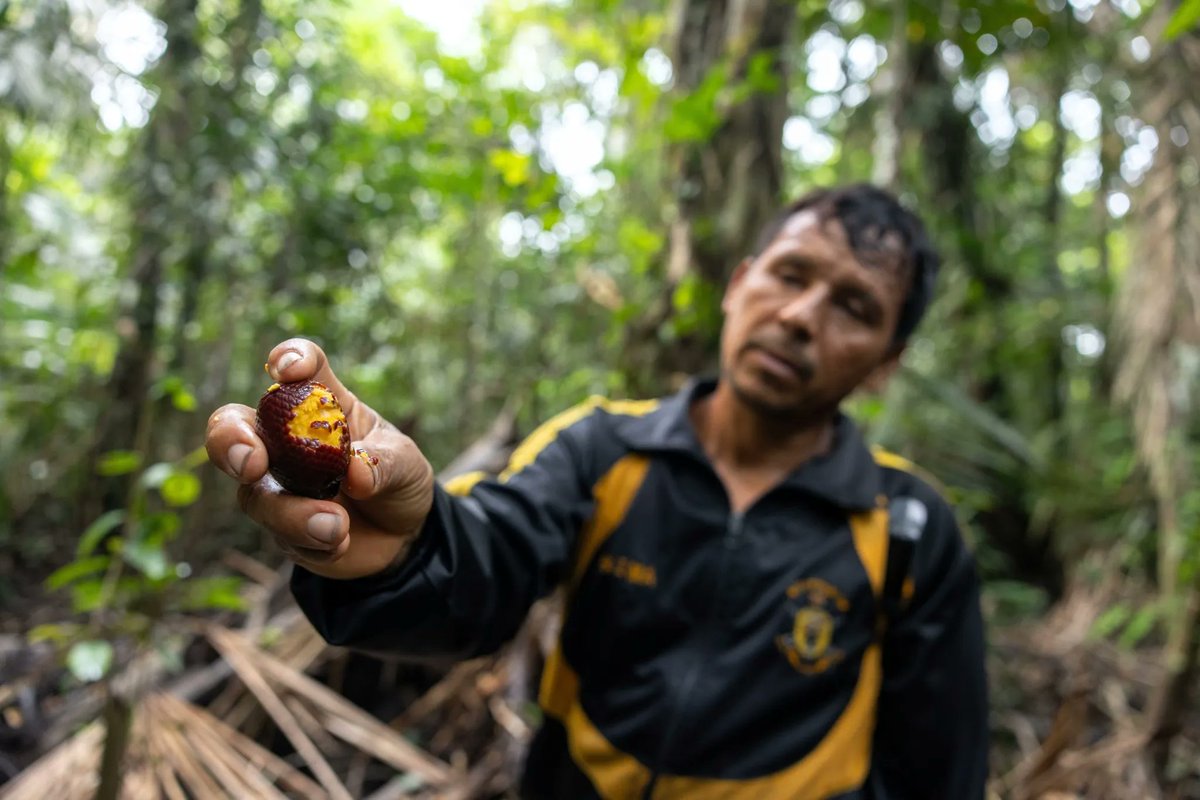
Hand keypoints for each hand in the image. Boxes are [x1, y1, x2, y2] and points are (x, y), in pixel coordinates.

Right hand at [205, 338, 434, 578]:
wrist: (404, 536)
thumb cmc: (398, 480)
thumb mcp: (405, 463)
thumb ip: (383, 463)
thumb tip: (355, 472)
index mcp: (323, 404)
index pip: (301, 369)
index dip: (289, 359)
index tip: (287, 369)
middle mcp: (288, 439)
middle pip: (234, 426)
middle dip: (230, 440)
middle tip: (252, 462)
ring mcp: (279, 484)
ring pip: (256, 495)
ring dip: (292, 513)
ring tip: (336, 526)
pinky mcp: (282, 529)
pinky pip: (283, 536)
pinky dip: (314, 542)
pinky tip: (340, 543)